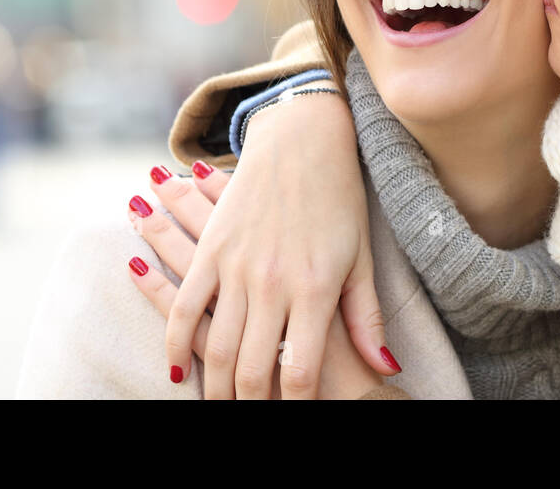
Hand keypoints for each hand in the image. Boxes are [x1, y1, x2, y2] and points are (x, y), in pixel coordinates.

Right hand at [163, 85, 390, 398]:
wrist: (304, 138)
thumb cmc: (341, 199)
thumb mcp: (362, 257)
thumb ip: (366, 317)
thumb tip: (384, 370)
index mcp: (316, 288)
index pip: (299, 371)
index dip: (293, 407)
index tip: (294, 420)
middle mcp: (274, 282)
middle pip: (252, 369)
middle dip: (250, 405)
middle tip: (249, 420)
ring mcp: (238, 265)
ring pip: (216, 346)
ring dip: (214, 386)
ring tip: (218, 407)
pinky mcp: (212, 249)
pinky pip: (184, 306)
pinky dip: (175, 344)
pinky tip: (177, 372)